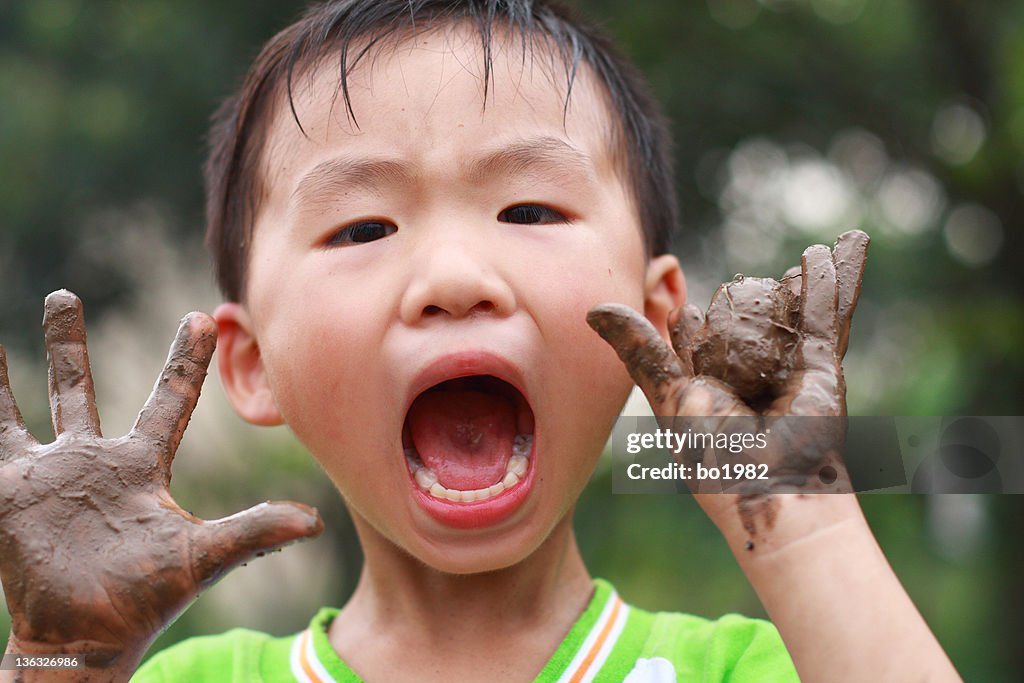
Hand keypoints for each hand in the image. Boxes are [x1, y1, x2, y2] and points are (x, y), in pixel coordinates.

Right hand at [0, 291, 322, 670]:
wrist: (84, 638)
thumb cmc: (144, 600)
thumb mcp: (202, 556)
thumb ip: (256, 532)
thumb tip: (318, 522)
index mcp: (140, 466)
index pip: (167, 400)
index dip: (184, 360)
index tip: (202, 315)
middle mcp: (94, 460)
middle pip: (80, 388)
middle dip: (67, 342)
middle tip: (63, 294)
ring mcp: (50, 471)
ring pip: (36, 402)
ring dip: (25, 359)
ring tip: (17, 313)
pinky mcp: (11, 489)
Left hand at [588, 231, 868, 497]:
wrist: (774, 490)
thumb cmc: (714, 455)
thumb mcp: (667, 395)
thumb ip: (639, 350)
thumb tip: (592, 310)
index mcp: (704, 384)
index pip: (693, 343)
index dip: (686, 324)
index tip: (676, 300)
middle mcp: (747, 375)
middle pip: (749, 325)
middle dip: (751, 300)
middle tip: (745, 281)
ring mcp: (787, 368)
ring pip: (796, 313)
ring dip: (807, 282)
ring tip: (812, 252)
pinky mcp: (823, 366)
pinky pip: (830, 315)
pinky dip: (840, 281)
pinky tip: (840, 248)